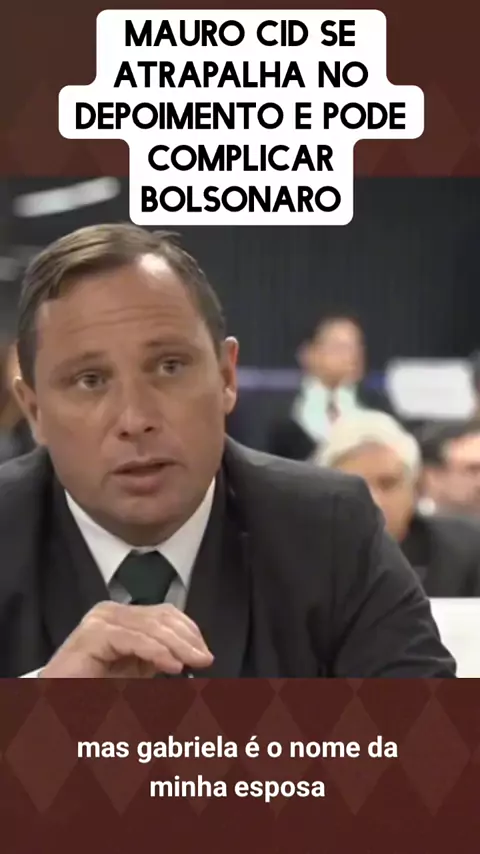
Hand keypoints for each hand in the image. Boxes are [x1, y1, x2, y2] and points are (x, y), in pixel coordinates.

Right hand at [40, 601, 213, 677]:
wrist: (58, 701)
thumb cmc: (95, 688)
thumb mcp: (137, 669)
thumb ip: (160, 656)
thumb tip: (197, 654)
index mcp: (124, 617)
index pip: (166, 614)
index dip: (190, 631)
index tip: (206, 654)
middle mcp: (112, 612)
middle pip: (162, 617)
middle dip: (188, 638)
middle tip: (206, 659)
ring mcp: (101, 620)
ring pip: (151, 626)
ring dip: (177, 645)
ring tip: (194, 662)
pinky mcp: (93, 634)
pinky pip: (133, 639)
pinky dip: (156, 651)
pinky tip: (172, 665)